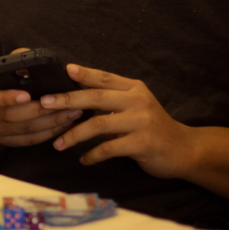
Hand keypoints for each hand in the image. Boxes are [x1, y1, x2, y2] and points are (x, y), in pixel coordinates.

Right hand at [0, 48, 82, 146]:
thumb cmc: (0, 81)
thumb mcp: (3, 68)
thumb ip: (17, 60)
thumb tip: (33, 56)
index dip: (8, 98)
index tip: (27, 95)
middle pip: (11, 117)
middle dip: (40, 111)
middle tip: (65, 105)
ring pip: (24, 130)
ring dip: (50, 123)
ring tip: (71, 114)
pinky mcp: (5, 141)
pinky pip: (29, 140)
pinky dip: (48, 134)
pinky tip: (64, 125)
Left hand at [42, 64, 195, 178]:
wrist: (183, 149)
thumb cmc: (152, 127)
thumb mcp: (135, 106)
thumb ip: (113, 100)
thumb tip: (76, 96)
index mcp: (134, 89)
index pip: (105, 78)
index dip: (85, 73)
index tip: (64, 69)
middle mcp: (138, 101)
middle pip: (96, 97)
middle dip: (67, 100)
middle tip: (45, 103)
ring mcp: (141, 122)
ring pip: (98, 124)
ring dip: (74, 134)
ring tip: (57, 143)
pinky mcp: (142, 143)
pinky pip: (109, 148)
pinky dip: (93, 154)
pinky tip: (83, 159)